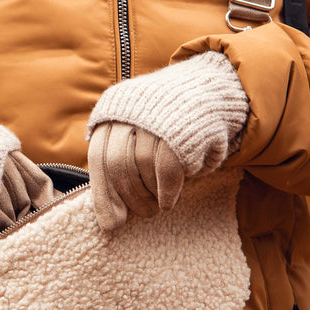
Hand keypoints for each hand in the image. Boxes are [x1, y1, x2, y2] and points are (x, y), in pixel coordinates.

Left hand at [86, 50, 248, 230]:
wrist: (210, 87)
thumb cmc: (169, 124)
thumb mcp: (139, 139)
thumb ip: (121, 171)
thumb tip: (109, 222)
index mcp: (112, 111)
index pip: (99, 157)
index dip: (104, 194)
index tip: (112, 223)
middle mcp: (130, 109)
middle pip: (117, 162)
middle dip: (129, 197)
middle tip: (144, 214)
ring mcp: (155, 115)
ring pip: (142, 165)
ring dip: (150, 193)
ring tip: (159, 204)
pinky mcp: (181, 124)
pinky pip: (167, 166)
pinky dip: (166, 190)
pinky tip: (168, 202)